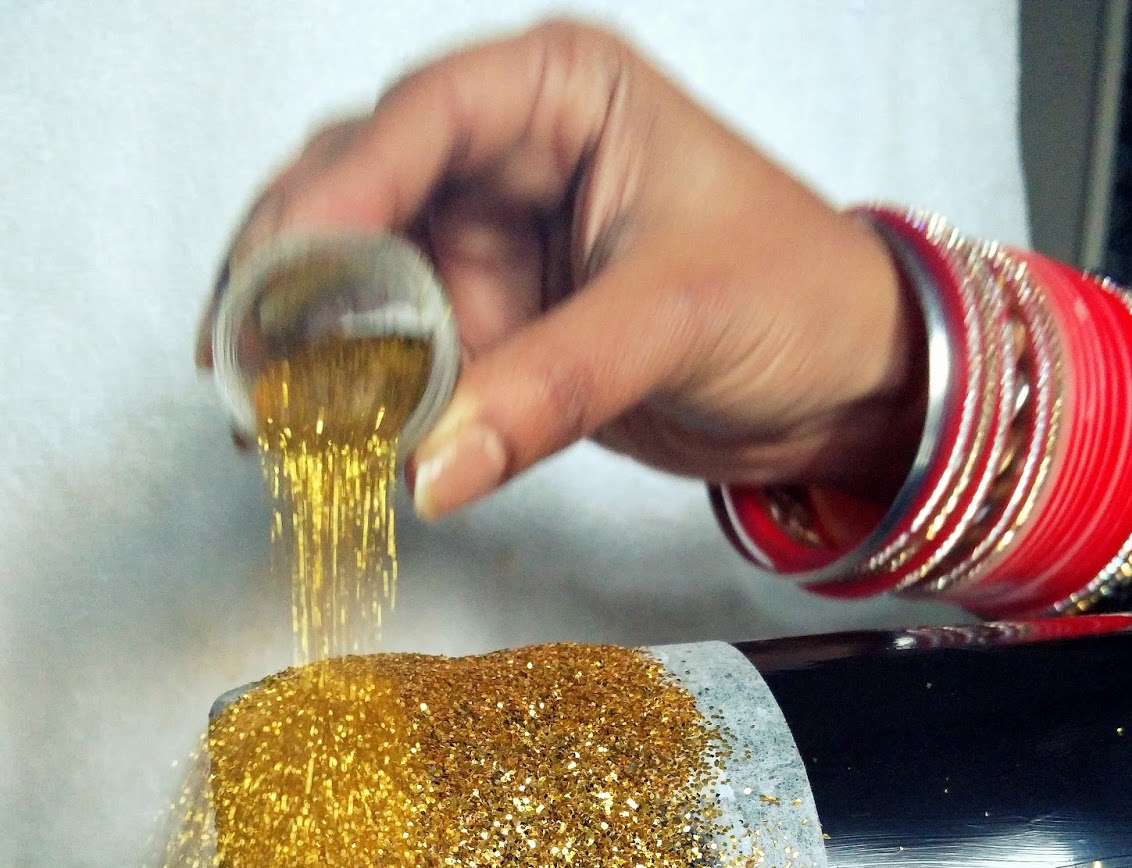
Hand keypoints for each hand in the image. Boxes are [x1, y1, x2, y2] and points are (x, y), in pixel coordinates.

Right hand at [197, 20, 925, 518]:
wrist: (849, 387)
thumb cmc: (801, 300)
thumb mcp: (673, 323)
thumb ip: (548, 391)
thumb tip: (431, 468)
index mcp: (564, 93)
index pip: (422, 119)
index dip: (337, 193)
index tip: (276, 272)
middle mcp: (515, 154)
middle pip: (364, 190)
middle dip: (295, 271)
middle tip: (240, 355)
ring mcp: (500, 242)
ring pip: (373, 277)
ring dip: (318, 342)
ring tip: (264, 410)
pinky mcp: (502, 325)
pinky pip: (412, 353)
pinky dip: (370, 394)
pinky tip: (330, 434)